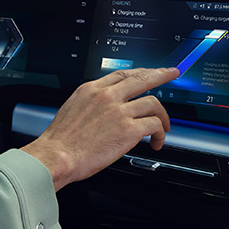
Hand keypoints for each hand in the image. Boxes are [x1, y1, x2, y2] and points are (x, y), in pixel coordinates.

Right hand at [23, 67, 177, 189]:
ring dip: (162, 117)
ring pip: (153, 103)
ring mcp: (119, 112)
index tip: (149, 72)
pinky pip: (154, 125)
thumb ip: (92, 103)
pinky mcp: (129, 130)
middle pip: (142, 78)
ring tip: (163, 128)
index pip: (122, 74)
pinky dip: (160, 134)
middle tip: (172, 73)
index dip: (140, 72)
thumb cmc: (61, 141)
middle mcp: (107, 96)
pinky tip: (156, 142)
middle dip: (162, 74)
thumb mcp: (73, 109)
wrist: (56, 156)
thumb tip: (105, 108)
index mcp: (92, 89)